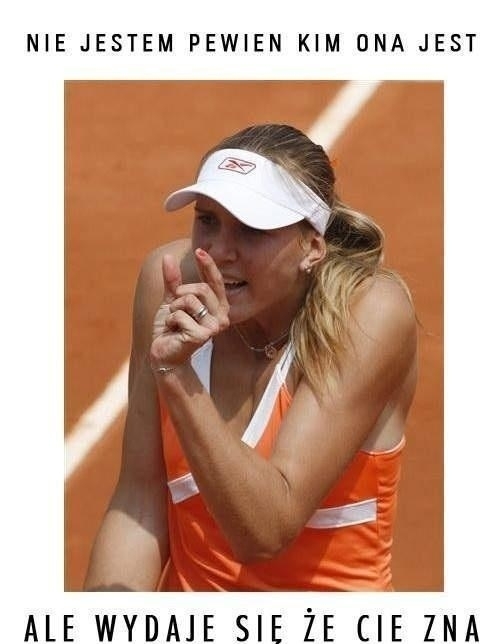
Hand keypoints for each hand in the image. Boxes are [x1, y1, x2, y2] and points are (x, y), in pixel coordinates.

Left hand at [150, 248, 229, 368]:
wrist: (164, 355)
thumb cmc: (171, 329)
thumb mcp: (171, 301)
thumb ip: (173, 282)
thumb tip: (167, 257)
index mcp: (218, 307)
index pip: (215, 282)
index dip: (208, 266)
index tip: (199, 251)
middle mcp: (221, 317)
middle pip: (200, 289)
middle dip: (179, 295)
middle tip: (174, 310)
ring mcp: (214, 327)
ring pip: (188, 300)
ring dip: (173, 309)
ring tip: (174, 323)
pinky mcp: (202, 336)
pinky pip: (179, 315)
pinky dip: (170, 321)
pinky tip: (173, 333)